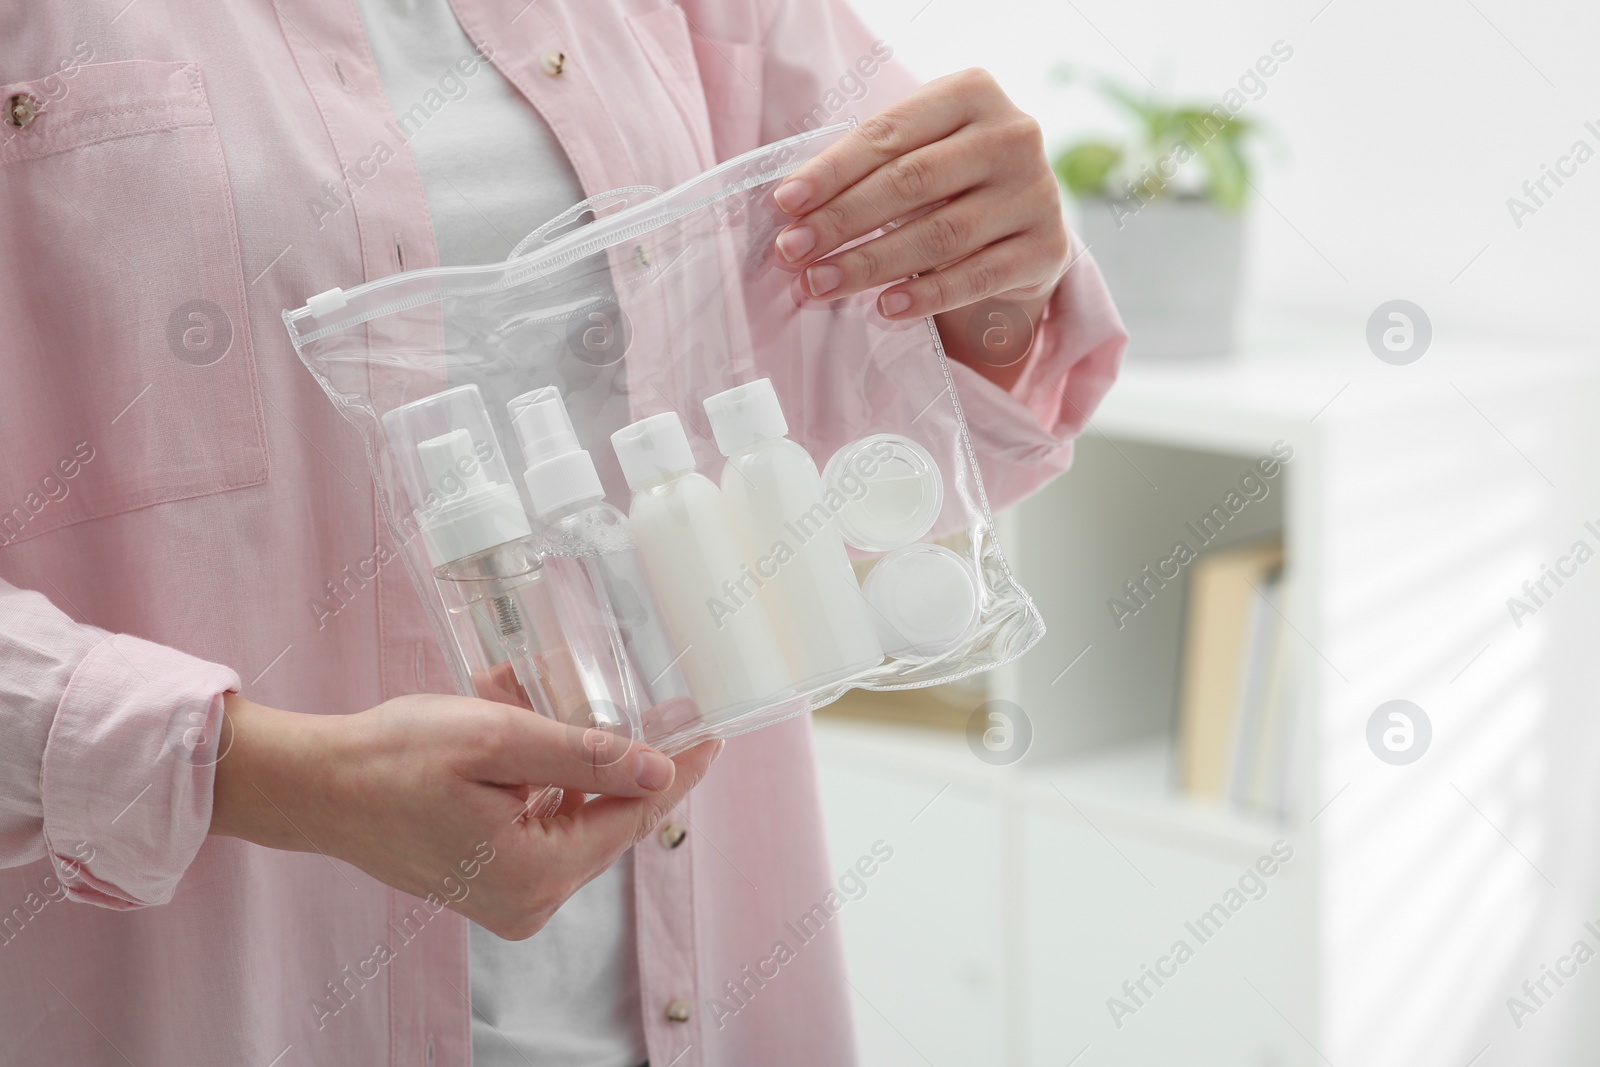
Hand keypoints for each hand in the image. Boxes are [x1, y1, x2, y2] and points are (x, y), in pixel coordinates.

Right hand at [211, 693, 720, 938]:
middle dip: (627, 763)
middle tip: (655, 711)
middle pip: (610, 825)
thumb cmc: (395, 758)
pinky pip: (547, 829)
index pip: (634, 818)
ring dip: (584, 767)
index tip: (711, 736)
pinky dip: (552, 783)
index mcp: (537, 874)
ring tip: (569, 709)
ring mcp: (509, 898)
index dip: (677, 773)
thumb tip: (659, 772)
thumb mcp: (500, 741)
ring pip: (580, 823)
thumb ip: (586, 757)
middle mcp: (530, 901)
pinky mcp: (491, 882)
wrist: (319, 787)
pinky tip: (541, 740)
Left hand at [772, 69, 1070, 384]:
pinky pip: (974, 277)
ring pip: (938, 234)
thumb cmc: (951, 182)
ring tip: (819, 285)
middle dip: (841, 221)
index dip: (832, 171)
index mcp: (973, 93)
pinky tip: (884, 308)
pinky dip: (925, 295)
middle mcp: (1013, 135)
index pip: (889, 133)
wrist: (1024, 226)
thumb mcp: (918, 152)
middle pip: (910, 182)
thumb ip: (868, 166)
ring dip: (869, 265)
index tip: (785, 203)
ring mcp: (1036, 192)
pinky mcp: (1046, 248)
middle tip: (792, 252)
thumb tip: (793, 211)